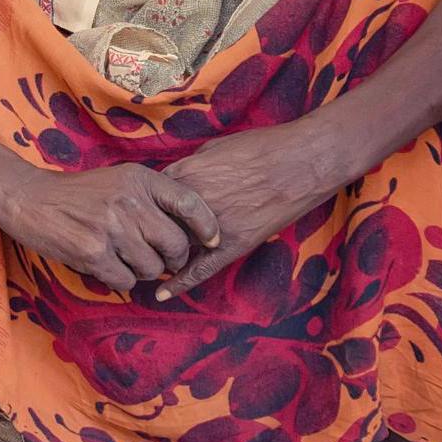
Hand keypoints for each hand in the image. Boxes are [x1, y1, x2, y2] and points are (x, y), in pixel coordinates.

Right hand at [0, 162, 218, 294]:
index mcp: (139, 178)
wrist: (29, 198)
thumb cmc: (78, 194)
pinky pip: (126, 280)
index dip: (207, 226)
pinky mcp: (93, 252)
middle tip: (162, 262)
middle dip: (173, 260)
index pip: (189, 203)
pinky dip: (121, 279)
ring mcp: (112, 227)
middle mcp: (129, 200)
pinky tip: (107, 266)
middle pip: (175, 244)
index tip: (213, 240)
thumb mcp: (118, 180)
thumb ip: (150, 199)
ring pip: (152, 267)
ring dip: (144, 271)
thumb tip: (187, 232)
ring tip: (126, 260)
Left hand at [156, 120, 349, 300]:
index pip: (149, 196)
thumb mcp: (215, 146)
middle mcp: (194, 205)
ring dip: (160, 253)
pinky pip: (201, 269)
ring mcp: (214, 227)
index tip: (139, 210)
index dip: (144, 204)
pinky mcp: (235, 245)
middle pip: (156, 223)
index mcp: (187, 175)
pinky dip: (180, 284)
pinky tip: (162, 294)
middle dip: (148, 230)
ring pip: (175, 246)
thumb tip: (178, 180)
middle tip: (139, 238)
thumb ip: (191, 166)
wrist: (302, 162)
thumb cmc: (262, 147)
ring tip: (146, 261)